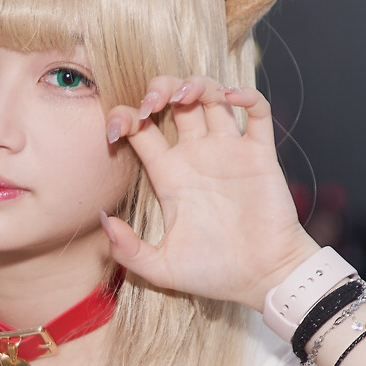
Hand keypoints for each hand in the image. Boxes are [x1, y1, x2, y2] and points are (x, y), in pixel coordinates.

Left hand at [101, 78, 315, 307]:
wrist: (262, 280)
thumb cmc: (214, 274)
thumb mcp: (161, 267)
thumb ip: (128, 250)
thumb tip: (104, 221)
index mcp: (169, 175)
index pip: (141, 130)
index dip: (124, 118)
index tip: (116, 131)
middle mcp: (197, 156)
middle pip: (174, 101)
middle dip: (159, 89)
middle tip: (151, 102)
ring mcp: (229, 151)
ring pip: (212, 97)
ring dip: (197, 84)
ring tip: (185, 95)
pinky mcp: (260, 155)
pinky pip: (257, 112)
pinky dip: (247, 95)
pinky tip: (232, 98)